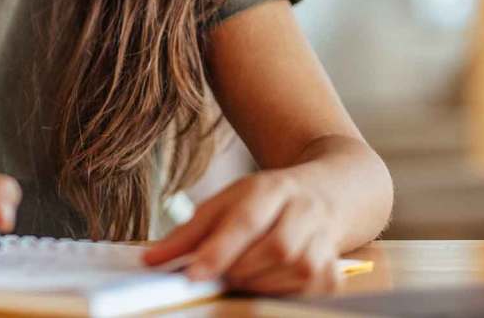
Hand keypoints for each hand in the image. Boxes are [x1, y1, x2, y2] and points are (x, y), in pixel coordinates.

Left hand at [141, 170, 342, 296]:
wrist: (325, 194)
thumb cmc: (264, 201)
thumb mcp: (224, 202)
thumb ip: (188, 233)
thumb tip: (150, 261)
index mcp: (271, 189)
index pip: (244, 221)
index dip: (218, 251)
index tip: (192, 274)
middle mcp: (303, 212)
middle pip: (270, 250)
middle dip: (236, 269)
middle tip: (213, 275)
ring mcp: (324, 242)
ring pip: (289, 274)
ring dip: (255, 284)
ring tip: (239, 276)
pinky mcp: (333, 272)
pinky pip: (305, 293)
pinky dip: (278, 293)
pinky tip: (266, 282)